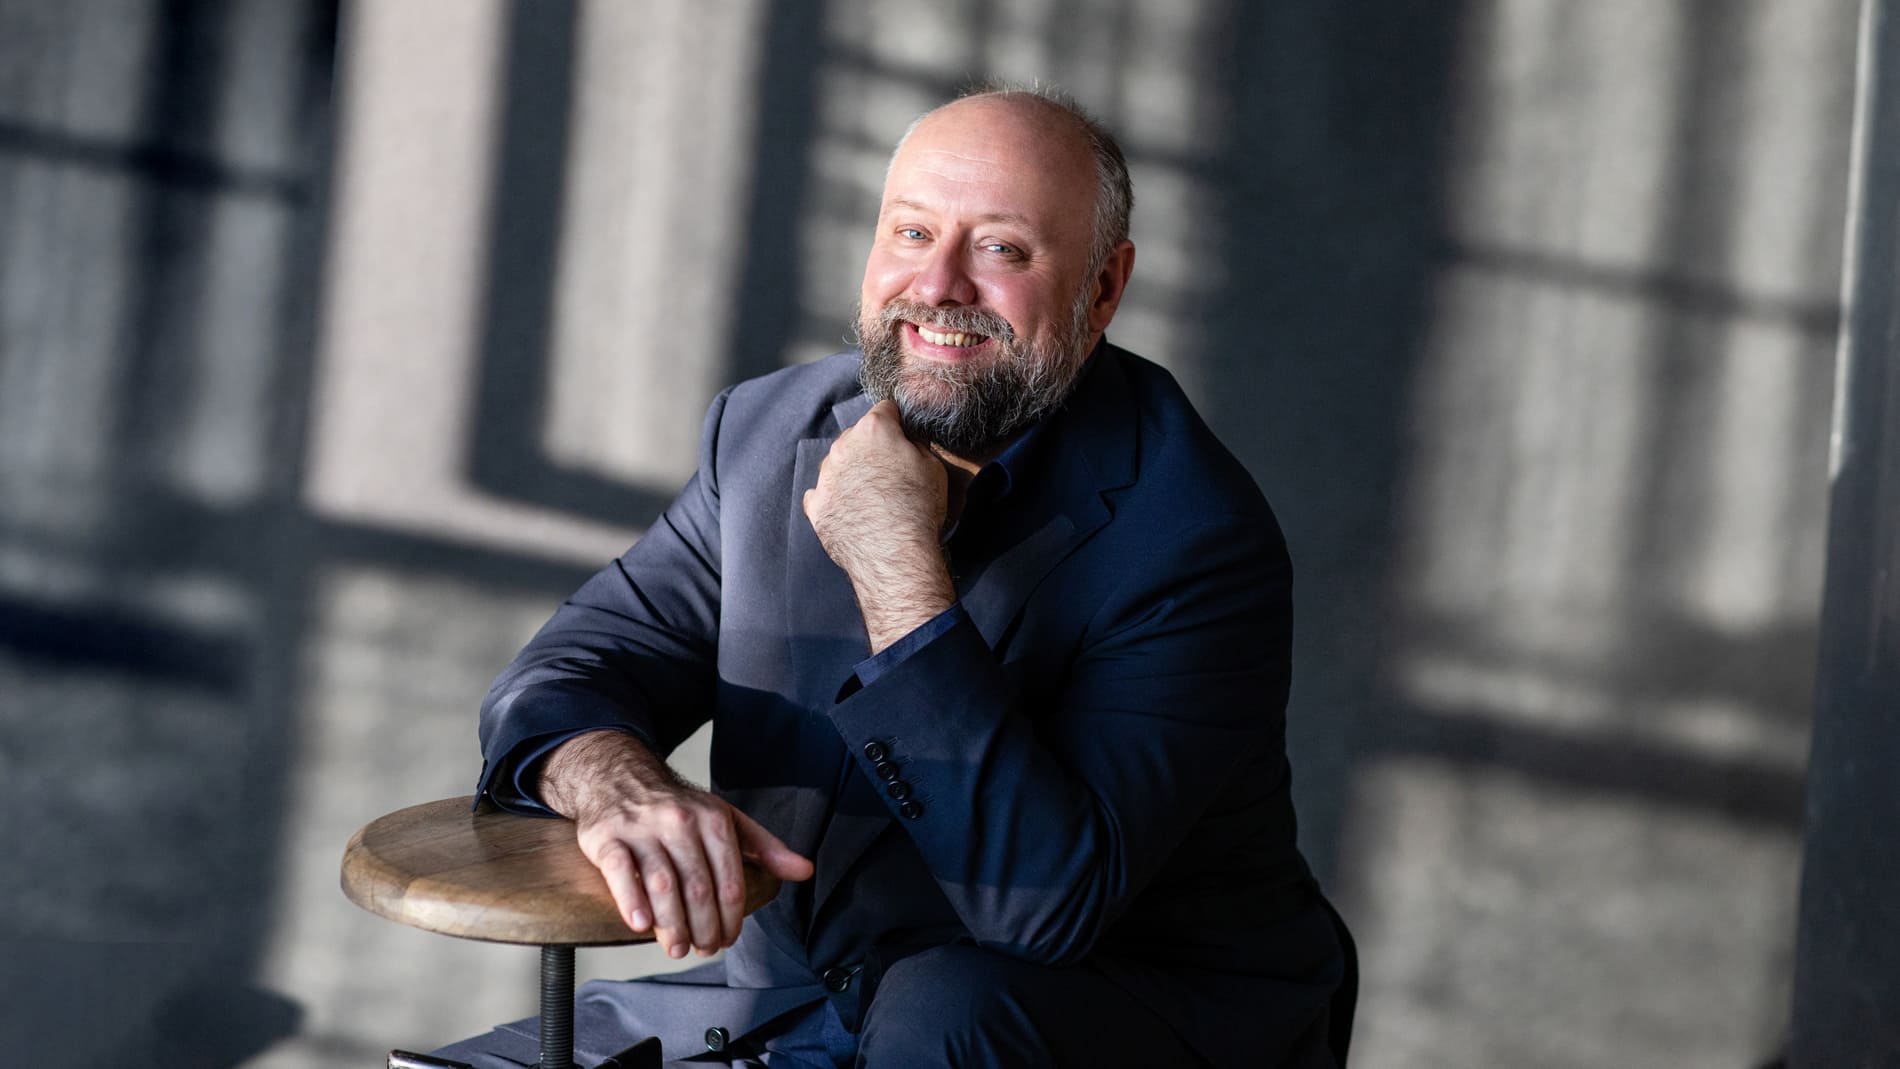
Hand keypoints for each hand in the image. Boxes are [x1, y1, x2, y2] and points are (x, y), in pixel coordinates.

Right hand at [538, 731, 812, 958]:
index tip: (728, 939)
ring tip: (677, 948)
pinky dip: (631, 900)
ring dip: (672, 924)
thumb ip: (765, 848)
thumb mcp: (727, 819)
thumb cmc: (679, 808)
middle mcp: (679, 822)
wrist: (619, 777)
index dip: (732, 917)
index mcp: (713, 820)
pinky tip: (641, 925)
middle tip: (704, 949)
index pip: (730, 880)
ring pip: (662, 883)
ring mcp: (642, 829)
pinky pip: (620, 871)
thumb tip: (805, 870)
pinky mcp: (607, 837)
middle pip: (698, 887)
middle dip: (704, 927)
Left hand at [803, 400, 957, 651]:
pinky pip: (822, 493)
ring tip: (870, 496)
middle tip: (890, 471)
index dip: (898, 422)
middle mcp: (843, 446)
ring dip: (850, 472)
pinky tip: (850, 511)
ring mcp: (825, 477)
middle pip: (857, 436)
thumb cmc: (919, 507)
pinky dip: (834, 498)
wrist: (894, 554)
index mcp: (874, 430)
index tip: (904, 436)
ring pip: (836, 463)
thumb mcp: (934, 466)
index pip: (885, 410)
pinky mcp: (816, 506)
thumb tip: (907, 439)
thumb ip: (916, 444)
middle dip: (871, 448)